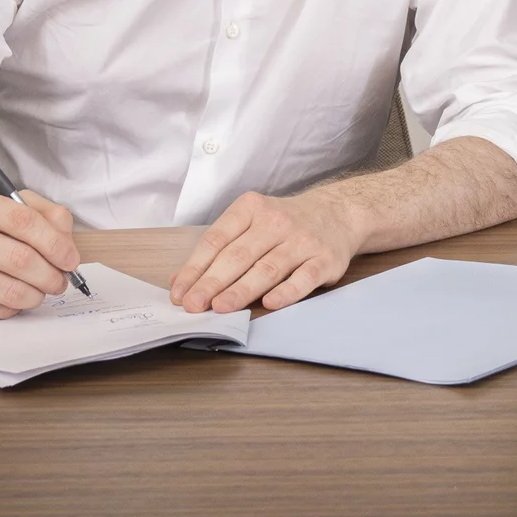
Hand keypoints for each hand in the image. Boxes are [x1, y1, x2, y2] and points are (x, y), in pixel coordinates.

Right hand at [0, 186, 82, 318]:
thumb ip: (46, 215)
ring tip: (41, 290)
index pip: (24, 221)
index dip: (55, 243)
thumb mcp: (7, 206)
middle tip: (60, 280)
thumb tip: (66, 246)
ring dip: (37, 294)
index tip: (70, 259)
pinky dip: (14, 306)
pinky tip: (13, 296)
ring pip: (11, 291)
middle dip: (51, 275)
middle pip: (21, 259)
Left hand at [170, 190, 366, 312]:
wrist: (338, 213)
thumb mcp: (250, 223)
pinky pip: (304, 278)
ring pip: (268, 268)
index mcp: (251, 209)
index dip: (195, 267)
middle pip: (239, 255)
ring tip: (220, 308)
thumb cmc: (285, 224)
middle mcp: (276, 222)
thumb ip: (219, 249)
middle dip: (212, 282)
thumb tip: (180, 281)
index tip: (179, 292)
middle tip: (193, 305)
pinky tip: (270, 303)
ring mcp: (302, 240)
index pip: (217, 239)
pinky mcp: (325, 259)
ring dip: (242, 290)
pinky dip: (287, 291)